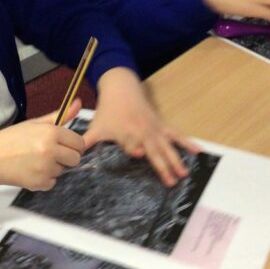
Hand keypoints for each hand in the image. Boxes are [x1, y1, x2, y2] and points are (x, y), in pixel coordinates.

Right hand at [0, 100, 85, 194]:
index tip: (64, 144)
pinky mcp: (40, 183)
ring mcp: (46, 168)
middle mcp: (51, 151)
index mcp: (51, 133)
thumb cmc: (12, 138)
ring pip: (63, 171)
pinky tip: (32, 170)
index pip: (79, 143)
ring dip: (54, 168)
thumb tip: (78, 103)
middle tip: (51, 153)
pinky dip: (45, 179)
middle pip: (76, 159)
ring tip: (36, 161)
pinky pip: (52, 182)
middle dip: (67, 157)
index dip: (73, 144)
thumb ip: (60, 115)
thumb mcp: (36, 123)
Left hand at [83, 67, 198, 187]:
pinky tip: (198, 152)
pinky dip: (187, 143)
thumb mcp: (96, 126)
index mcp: (125, 132)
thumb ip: (86, 143)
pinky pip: (176, 135)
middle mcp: (141, 131)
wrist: (122, 88)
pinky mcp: (161, 125)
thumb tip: (72, 159)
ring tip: (184, 174)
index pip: (130, 142)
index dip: (134, 147)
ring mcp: (154, 129)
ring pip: (167, 146)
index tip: (139, 153)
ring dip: (176, 159)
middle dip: (161, 164)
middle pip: (153, 149)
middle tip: (170, 180)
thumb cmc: (107, 111)